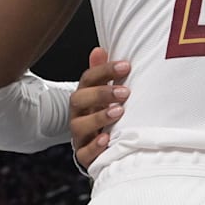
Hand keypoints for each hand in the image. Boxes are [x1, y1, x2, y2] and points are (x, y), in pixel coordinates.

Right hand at [70, 47, 129, 169]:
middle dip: (101, 93)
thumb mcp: (105, 94)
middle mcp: (79, 114)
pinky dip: (95, 146)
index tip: (126, 66)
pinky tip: (107, 139)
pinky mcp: (84, 156)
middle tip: (124, 92)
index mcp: (85, 96)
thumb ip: (103, 74)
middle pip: (79, 100)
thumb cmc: (105, 116)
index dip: (105, 70)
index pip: (88, 79)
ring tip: (119, 112)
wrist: (100, 149)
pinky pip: (84, 153)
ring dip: (99, 118)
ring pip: (79, 126)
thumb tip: (99, 49)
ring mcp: (80, 135)